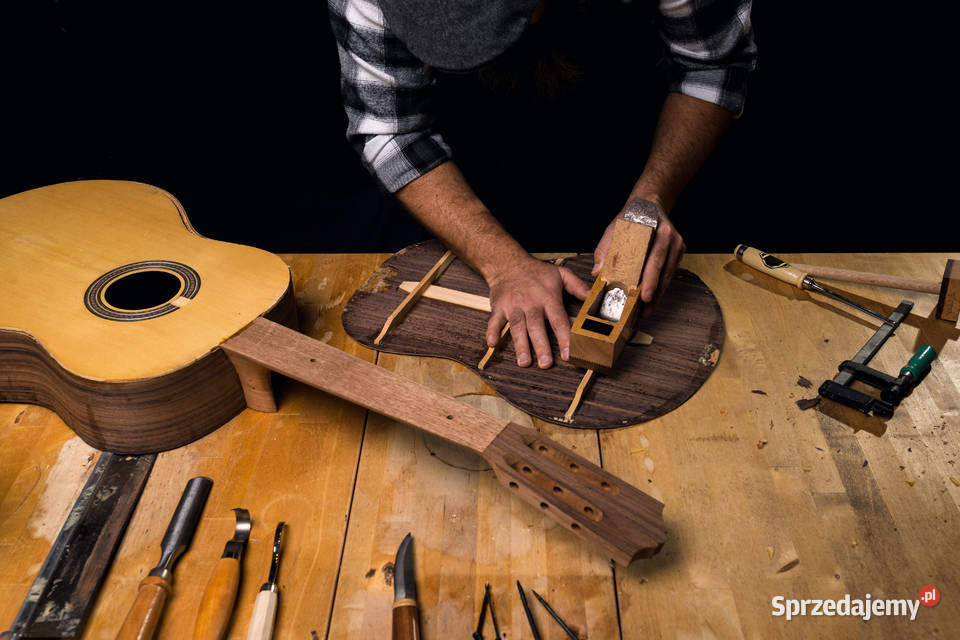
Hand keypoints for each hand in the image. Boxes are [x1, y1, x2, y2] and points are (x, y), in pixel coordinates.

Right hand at [486, 255, 589, 367]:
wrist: (508, 263)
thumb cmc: (536, 272)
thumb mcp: (561, 274)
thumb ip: (578, 286)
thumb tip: (592, 298)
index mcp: (548, 297)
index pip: (558, 320)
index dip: (564, 337)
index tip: (568, 354)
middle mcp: (531, 303)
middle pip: (537, 327)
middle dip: (541, 346)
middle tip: (546, 363)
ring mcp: (514, 306)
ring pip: (518, 327)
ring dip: (520, 345)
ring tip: (524, 362)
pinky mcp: (499, 307)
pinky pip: (495, 320)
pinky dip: (492, 331)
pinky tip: (492, 343)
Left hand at [592, 198, 684, 315]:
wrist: (650, 203)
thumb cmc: (631, 217)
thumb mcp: (614, 228)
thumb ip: (604, 250)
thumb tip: (597, 273)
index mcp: (657, 230)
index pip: (654, 259)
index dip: (650, 279)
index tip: (644, 296)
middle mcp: (671, 238)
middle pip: (664, 271)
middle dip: (655, 293)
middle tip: (645, 310)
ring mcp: (677, 246)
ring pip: (668, 276)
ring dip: (658, 295)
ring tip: (646, 311)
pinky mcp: (678, 252)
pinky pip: (669, 273)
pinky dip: (660, 287)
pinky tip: (651, 300)